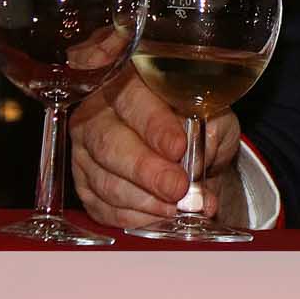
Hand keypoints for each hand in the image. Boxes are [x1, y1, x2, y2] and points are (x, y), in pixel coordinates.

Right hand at [69, 71, 241, 229]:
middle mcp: (98, 113)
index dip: (155, 126)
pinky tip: (160, 215)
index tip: (178, 148)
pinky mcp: (84, 184)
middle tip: (177, 187)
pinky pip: (102, 207)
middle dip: (147, 171)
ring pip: (105, 180)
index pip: (134, 100)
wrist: (190, 155)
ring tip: (177, 207)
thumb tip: (200, 155)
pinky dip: (135, 216)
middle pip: (111, 144)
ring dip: (145, 200)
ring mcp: (86, 150)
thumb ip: (210, 128)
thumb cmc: (198, 127)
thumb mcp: (215, 117)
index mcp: (130, 82)